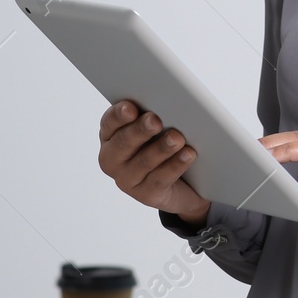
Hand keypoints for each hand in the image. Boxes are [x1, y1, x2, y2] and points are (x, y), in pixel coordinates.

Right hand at [98, 99, 210, 227]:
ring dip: (161, 148)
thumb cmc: (165, 144)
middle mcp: (113, 159)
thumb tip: (167, 101)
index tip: (131, 108)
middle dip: (140, 130)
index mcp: (111, 136)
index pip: (109, 122)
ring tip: (177, 137)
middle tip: (155, 120)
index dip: (118, 115)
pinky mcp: (146, 195)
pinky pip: (160, 180)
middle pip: (124, 143)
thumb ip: (155, 115)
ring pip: (144, 162)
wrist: (185, 183)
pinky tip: (188, 154)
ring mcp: (127, 179)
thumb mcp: (158, 128)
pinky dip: (175, 165)